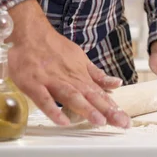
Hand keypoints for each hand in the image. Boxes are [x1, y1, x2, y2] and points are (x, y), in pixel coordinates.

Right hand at [5, 0, 130, 127]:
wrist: (31, 33)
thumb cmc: (54, 48)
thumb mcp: (80, 59)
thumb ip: (97, 75)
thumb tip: (116, 83)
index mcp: (80, 76)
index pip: (100, 94)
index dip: (113, 108)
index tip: (125, 121)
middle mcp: (69, 79)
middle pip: (91, 97)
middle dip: (107, 111)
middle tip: (121, 123)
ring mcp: (52, 81)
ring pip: (71, 96)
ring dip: (86, 109)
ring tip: (99, 121)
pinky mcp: (34, 83)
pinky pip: (44, 99)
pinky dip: (53, 110)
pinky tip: (61, 121)